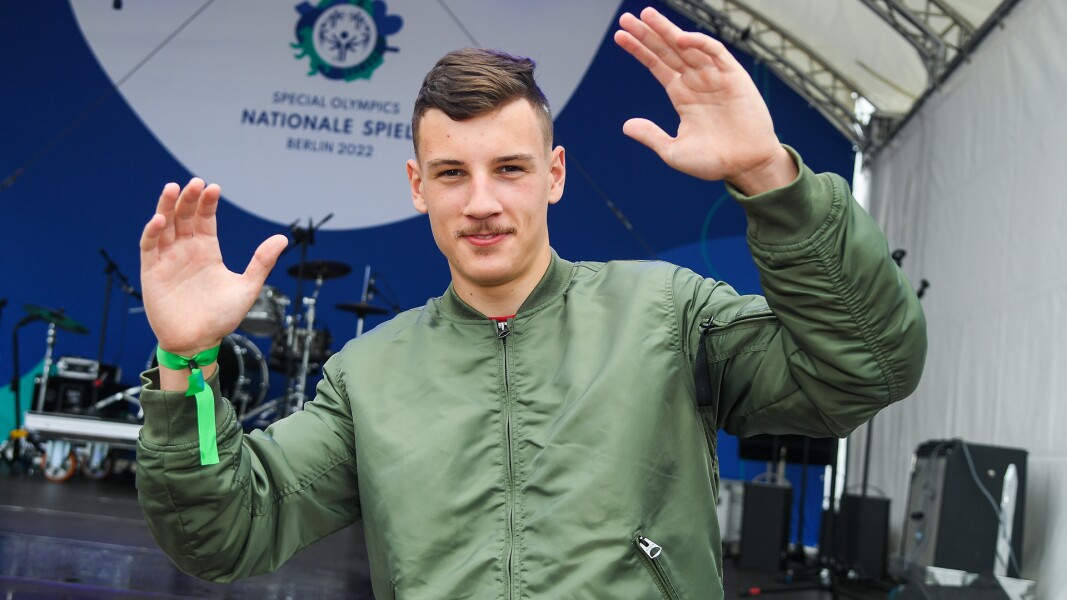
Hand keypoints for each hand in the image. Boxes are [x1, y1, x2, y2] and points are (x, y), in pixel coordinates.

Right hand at [140, 178, 287, 357]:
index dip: (208, 203)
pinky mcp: (152, 272)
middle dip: (189, 199)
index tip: (214, 188)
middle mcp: (187, 251)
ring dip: (167, 207)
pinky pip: (150, 247)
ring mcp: (168, 259)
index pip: (205, 219)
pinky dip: (153, 232)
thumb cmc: (221, 318)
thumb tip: (283, 239)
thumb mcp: (247, 287)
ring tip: (173, 188)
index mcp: (208, 251)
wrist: (198, 342)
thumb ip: (261, 262)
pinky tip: (160, 219)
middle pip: (185, 217)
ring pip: (165, 226)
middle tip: (195, 183)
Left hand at [615, 7, 796, 194]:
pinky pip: (715, 52)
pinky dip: (699, 43)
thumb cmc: (714, 162)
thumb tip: (626, 126)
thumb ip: (651, 136)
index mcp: (682, 95)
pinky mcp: (734, 76)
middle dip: (648, 33)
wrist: (746, 167)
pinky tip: (680, 38)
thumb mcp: (674, 151)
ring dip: (667, 31)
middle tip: (626, 17)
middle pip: (667, 50)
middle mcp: (696, 81)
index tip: (619, 36)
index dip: (639, 49)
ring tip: (646, 16)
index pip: (657, 64)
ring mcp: (714, 76)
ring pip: (687, 46)